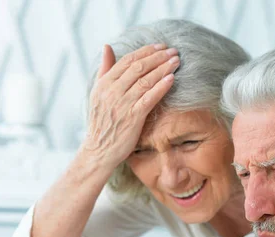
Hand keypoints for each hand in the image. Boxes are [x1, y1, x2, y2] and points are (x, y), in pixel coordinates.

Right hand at [81, 43, 179, 168]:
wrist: (99, 150)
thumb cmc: (101, 122)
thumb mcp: (98, 93)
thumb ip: (104, 70)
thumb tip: (107, 47)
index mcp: (104, 83)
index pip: (127, 60)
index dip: (146, 51)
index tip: (160, 46)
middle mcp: (112, 91)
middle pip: (138, 67)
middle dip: (158, 57)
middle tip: (174, 51)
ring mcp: (122, 104)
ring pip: (145, 80)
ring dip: (163, 69)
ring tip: (176, 61)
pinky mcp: (132, 117)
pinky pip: (149, 98)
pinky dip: (160, 87)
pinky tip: (171, 79)